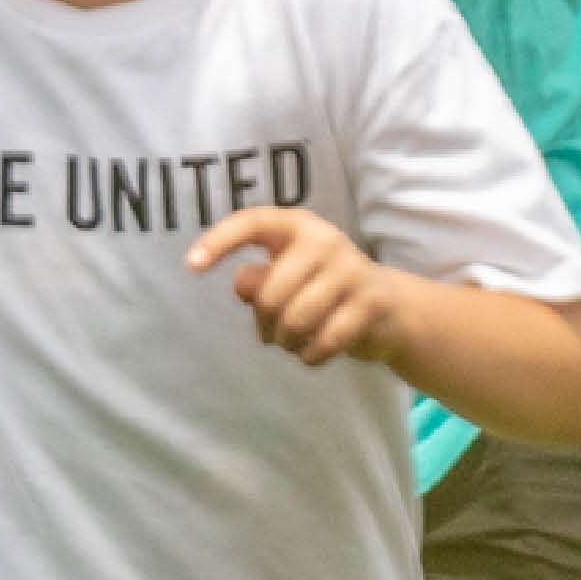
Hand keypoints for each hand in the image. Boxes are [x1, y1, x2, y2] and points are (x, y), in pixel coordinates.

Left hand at [187, 208, 394, 366]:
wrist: (388, 306)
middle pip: (270, 294)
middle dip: (264, 324)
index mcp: (298, 226)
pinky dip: (309, 357)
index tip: (192, 265)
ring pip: (296, 320)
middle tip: (270, 333)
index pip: (252, 222)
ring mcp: (352, 270)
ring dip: (286, 342)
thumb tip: (243, 284)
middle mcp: (326, 240)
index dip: (220, 241)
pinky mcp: (371, 302)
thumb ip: (259, 278)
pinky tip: (311, 352)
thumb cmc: (321, 289)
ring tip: (290, 342)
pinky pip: (324, 342)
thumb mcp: (286, 276)